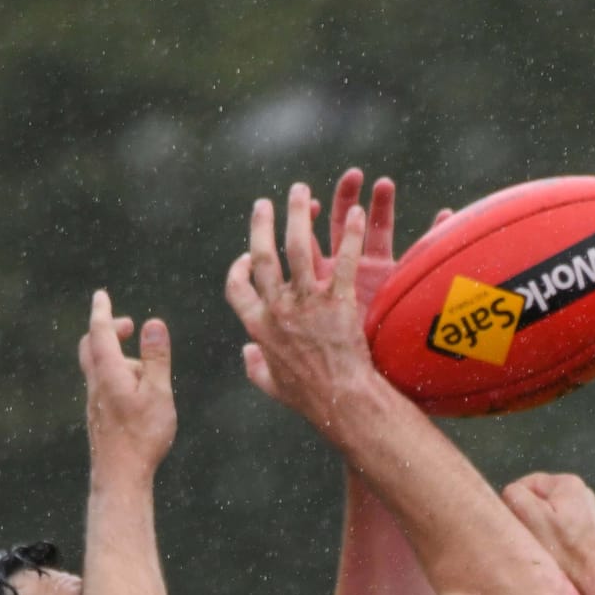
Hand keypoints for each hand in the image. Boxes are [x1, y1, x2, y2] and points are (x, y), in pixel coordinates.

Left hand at [79, 290, 175, 479]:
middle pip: (91, 346)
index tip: (101, 295)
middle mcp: (96, 384)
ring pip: (99, 369)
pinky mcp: (98, 418)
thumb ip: (156, 358)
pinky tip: (136, 397)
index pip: (100, 331)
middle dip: (106, 331)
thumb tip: (154, 323)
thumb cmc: (142, 436)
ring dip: (118, 359)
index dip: (102, 311)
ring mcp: (95, 402)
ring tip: (146, 373)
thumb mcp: (158, 393)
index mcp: (109, 372)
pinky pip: (104, 387)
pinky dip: (117, 379)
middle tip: (126, 327)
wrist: (120, 476)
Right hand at [226, 182, 377, 433]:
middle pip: (263, 256)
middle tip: (265, 204)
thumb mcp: (274, 387)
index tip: (245, 257)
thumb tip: (247, 353)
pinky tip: (357, 213)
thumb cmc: (310, 399)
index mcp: (259, 327)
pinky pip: (345, 260)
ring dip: (298, 214)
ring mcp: (309, 302)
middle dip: (262, 224)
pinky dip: (352, 234)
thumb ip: (256, 367)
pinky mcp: (338, 301)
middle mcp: (279, 309)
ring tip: (301, 191)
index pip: (237, 288)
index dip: (238, 269)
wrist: (342, 403)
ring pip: (298, 246)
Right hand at [502, 472, 594, 594]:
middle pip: (537, 501)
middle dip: (529, 519)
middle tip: (530, 541)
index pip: (524, 485)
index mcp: (568, 483)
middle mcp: (581, 493)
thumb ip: (514, 494)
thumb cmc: (564, 553)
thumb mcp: (529, 516)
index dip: (515, 507)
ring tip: (544, 551)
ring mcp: (587, 514)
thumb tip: (510, 495)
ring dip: (540, 533)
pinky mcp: (588, 535)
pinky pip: (560, 532)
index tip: (519, 529)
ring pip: (547, 518)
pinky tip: (555, 557)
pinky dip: (553, 543)